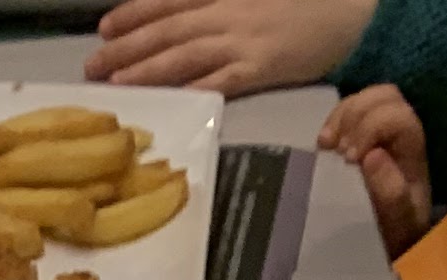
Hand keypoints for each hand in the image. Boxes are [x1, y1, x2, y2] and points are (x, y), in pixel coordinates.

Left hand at [88, 0, 372, 89]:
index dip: (135, 14)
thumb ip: (218, 0)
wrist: (353, 12)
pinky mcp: (260, 69)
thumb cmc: (306, 2)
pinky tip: (166, 101)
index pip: (170, 1)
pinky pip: (217, 82)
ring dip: (146, 71)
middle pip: (167, 30)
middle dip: (127, 47)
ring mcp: (242, 41)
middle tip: (93, 65)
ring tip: (114, 84)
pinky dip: (189, 91)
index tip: (105, 27)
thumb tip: (187, 12)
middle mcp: (228, 13)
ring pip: (183, 56)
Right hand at [317, 84, 430, 253]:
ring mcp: (381, 130)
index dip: (370, 128)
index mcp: (412, 148)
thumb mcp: (399, 222)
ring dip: (341, 117)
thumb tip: (372, 156)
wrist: (394, 242)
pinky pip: (349, 112)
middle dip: (356, 117)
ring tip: (327, 146)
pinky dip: (333, 122)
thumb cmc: (398, 233)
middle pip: (384, 96)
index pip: (397, 115)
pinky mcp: (362, 136)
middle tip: (339, 152)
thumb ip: (391, 192)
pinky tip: (323, 144)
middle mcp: (401, 131)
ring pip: (366, 97)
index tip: (349, 160)